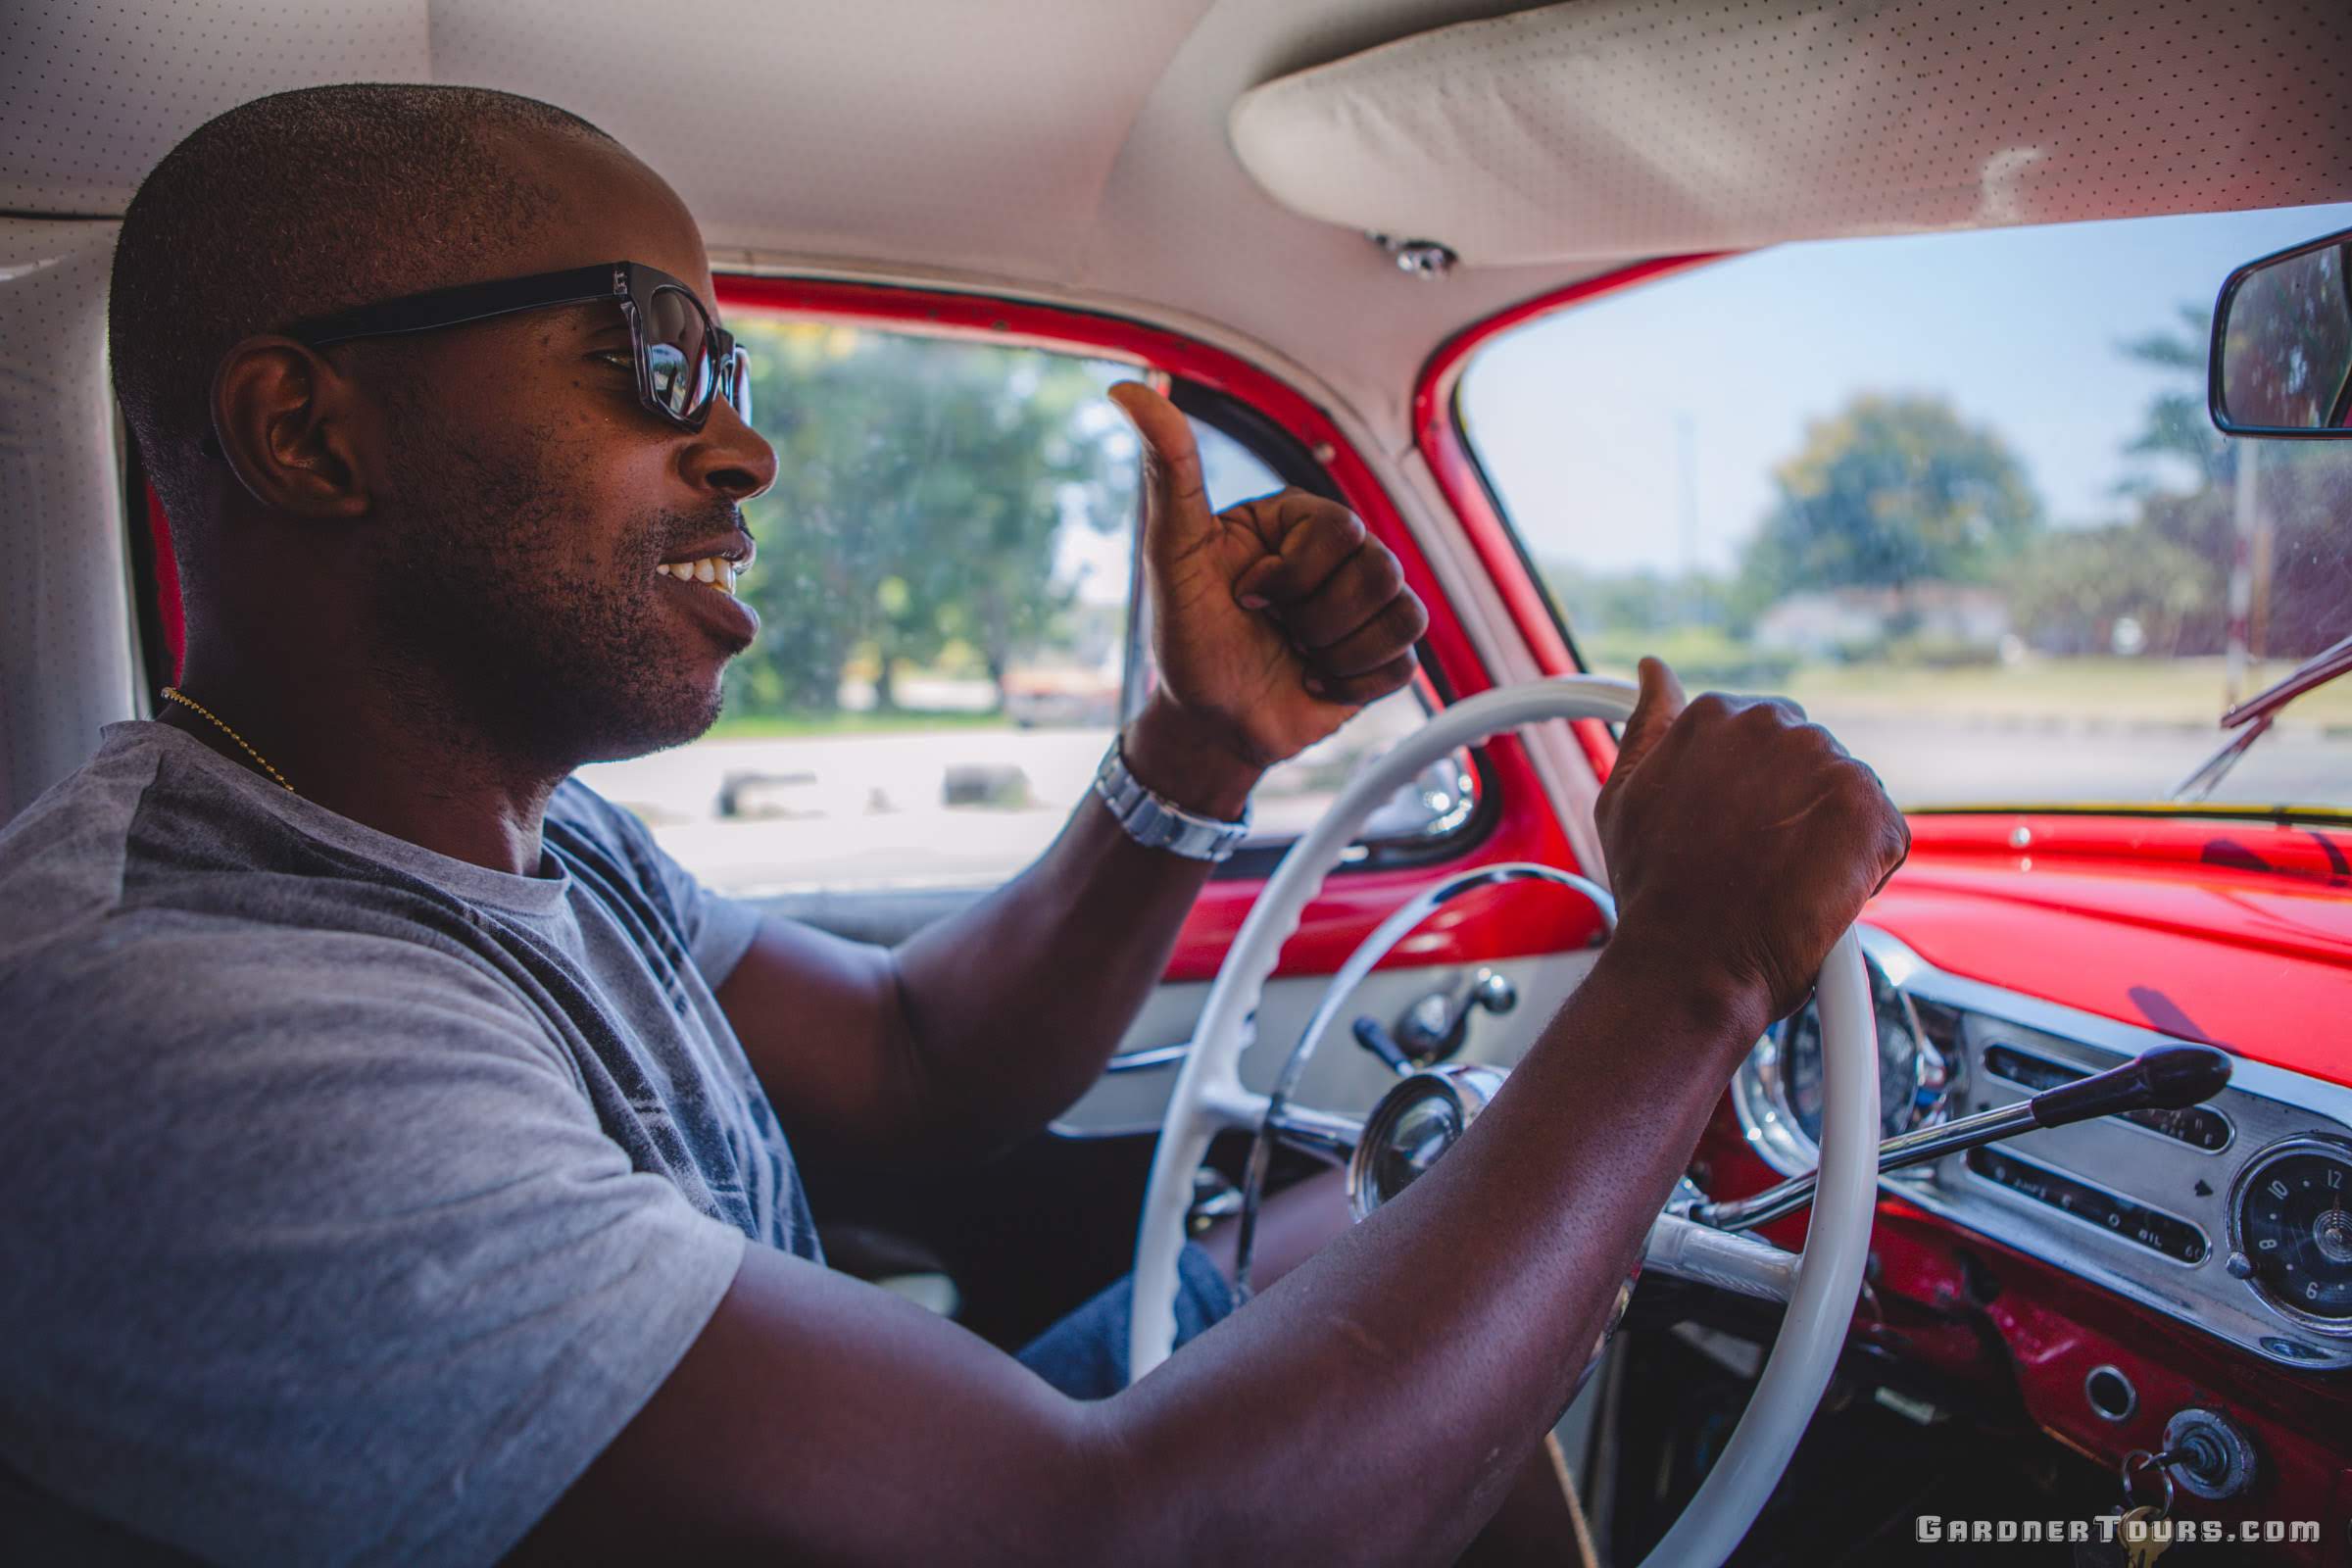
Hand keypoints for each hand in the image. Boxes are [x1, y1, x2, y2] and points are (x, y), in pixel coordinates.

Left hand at [1108, 383, 1427, 796]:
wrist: (1207, 722)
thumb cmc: (1187, 636)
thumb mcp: (1173, 554)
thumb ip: (1168, 473)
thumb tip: (1129, 389)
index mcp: (1301, 520)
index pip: (1341, 530)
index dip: (1292, 575)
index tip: (1246, 594)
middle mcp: (1343, 556)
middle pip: (1382, 570)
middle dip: (1315, 617)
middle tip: (1275, 628)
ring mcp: (1367, 607)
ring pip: (1403, 615)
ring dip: (1337, 652)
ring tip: (1297, 655)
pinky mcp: (1383, 658)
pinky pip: (1405, 664)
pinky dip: (1352, 684)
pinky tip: (1314, 681)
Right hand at [1594, 659, 1909, 1023]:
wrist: (1692, 962)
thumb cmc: (1653, 893)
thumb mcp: (1626, 796)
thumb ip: (1647, 724)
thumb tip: (1654, 671)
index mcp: (1715, 715)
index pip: (1761, 732)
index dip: (1754, 789)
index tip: (1737, 830)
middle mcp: (1773, 726)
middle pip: (1808, 758)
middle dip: (1794, 806)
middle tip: (1761, 863)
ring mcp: (1827, 765)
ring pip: (1846, 796)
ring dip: (1828, 836)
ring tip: (1785, 883)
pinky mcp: (1871, 811)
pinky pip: (1884, 834)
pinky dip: (1864, 869)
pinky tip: (1817, 895)